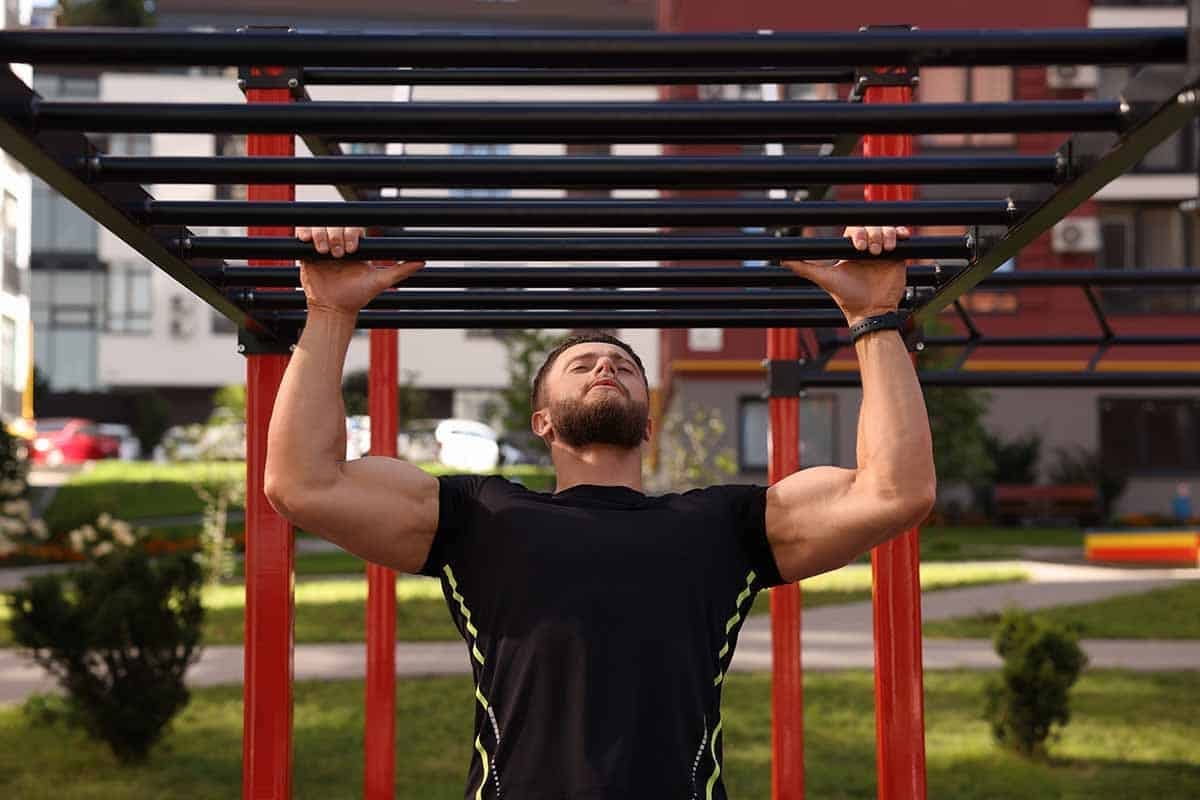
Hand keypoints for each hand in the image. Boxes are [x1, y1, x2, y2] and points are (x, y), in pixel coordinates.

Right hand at [295, 226, 424, 316]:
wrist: (333, 309)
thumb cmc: (357, 296)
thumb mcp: (380, 281)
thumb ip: (401, 270)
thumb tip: (423, 261)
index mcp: (355, 246)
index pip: (352, 226)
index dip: (351, 233)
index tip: (353, 249)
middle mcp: (338, 243)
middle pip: (335, 224)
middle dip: (337, 236)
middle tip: (340, 255)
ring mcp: (322, 246)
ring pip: (319, 226)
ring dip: (322, 236)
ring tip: (325, 253)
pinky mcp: (307, 252)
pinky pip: (303, 233)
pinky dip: (304, 233)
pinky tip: (308, 243)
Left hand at [781, 225, 909, 327]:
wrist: (870, 311)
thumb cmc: (847, 297)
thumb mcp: (825, 279)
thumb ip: (805, 268)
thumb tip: (783, 260)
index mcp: (852, 250)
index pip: (855, 229)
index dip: (858, 232)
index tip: (857, 246)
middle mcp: (868, 249)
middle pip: (872, 227)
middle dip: (872, 235)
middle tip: (870, 252)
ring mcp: (884, 251)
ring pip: (887, 229)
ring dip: (886, 235)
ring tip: (883, 251)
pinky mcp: (898, 256)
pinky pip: (902, 237)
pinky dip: (901, 234)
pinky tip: (899, 241)